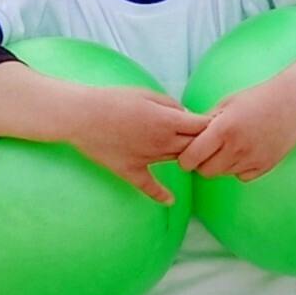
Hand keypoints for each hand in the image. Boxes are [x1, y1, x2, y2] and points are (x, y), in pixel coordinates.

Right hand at [61, 85, 204, 202]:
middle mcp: (162, 143)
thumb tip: (186, 115)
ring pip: (178, 161)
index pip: (202, 126)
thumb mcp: (147, 93)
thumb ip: (171, 105)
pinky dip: (160, 195)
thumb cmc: (113, 100)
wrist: (82, 116)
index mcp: (168, 121)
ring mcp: (148, 159)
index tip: (213, 122)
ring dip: (188, 159)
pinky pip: (149, 187)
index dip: (210, 124)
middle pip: (195, 146)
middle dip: (205, 142)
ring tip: (194, 156)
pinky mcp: (130, 171)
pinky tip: (170, 200)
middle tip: (210, 140)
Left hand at [180, 53, 295, 181]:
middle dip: (201, 164)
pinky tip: (245, 152)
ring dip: (221, 164)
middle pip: (205, 171)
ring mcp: (253, 158)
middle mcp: (237, 147)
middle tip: (207, 151)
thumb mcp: (226, 103)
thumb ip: (206, 122)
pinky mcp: (266, 165)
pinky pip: (242, 176)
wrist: (294, 100)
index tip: (188, 153)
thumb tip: (187, 137)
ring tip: (229, 146)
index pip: (190, 158)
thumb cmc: (258, 98)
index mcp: (223, 129)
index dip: (185, 158)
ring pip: (223, 174)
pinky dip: (239, 168)